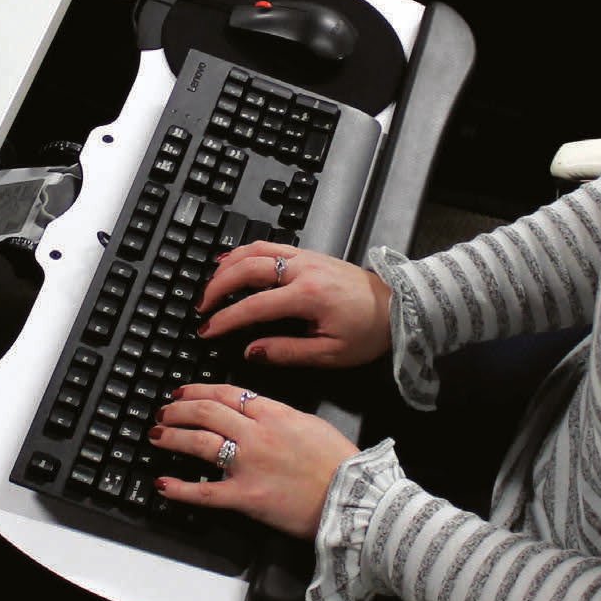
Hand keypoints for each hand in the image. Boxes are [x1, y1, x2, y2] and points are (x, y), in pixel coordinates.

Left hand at [151, 384, 360, 538]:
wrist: (354, 497)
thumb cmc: (340, 464)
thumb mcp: (311, 424)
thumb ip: (281, 416)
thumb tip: (260, 412)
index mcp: (274, 414)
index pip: (227, 394)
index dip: (199, 391)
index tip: (184, 392)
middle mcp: (256, 435)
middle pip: (206, 412)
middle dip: (178, 409)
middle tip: (164, 411)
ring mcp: (248, 465)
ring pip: (199, 442)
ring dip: (172, 436)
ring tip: (157, 434)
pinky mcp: (245, 497)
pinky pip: (204, 491)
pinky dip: (179, 488)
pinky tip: (163, 483)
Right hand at [196, 242, 391, 367]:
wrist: (398, 307)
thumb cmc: (369, 332)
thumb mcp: (330, 354)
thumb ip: (287, 352)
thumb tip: (252, 351)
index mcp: (308, 296)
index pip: (254, 305)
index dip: (226, 319)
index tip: (208, 330)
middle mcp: (304, 269)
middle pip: (247, 268)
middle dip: (217, 286)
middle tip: (202, 307)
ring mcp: (306, 257)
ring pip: (255, 250)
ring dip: (228, 265)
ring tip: (211, 284)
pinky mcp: (310, 255)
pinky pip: (270, 246)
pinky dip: (246, 252)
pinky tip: (234, 263)